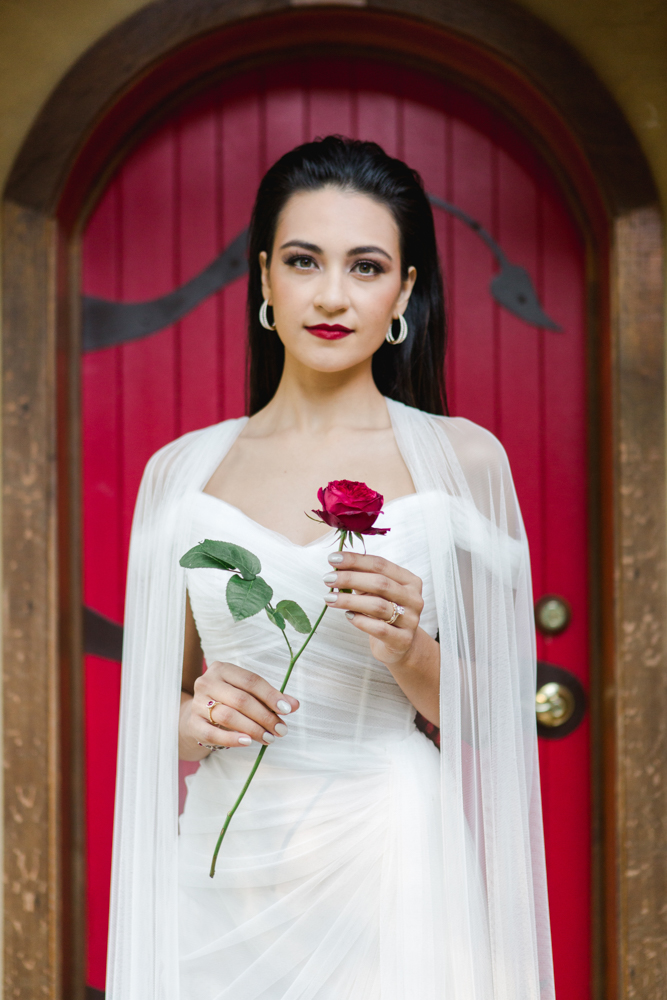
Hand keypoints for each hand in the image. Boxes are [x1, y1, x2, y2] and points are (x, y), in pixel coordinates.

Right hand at [179, 661, 298, 759]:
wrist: (198, 715)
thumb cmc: (228, 701)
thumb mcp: (248, 694)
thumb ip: (270, 697)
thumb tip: (295, 704)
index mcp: (222, 669)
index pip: (251, 680)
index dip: (271, 695)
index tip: (287, 710)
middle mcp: (207, 682)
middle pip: (241, 699)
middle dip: (265, 716)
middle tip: (281, 730)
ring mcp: (197, 703)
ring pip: (228, 716)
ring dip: (252, 729)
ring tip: (269, 738)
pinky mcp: (193, 723)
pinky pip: (212, 733)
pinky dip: (232, 738)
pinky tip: (248, 742)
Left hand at [322, 551, 424, 668]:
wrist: (400, 644)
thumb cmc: (384, 612)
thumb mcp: (375, 592)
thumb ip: (361, 577)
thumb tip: (337, 564)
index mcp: (409, 580)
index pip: (381, 564)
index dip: (356, 560)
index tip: (333, 558)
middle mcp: (413, 598)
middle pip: (380, 583)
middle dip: (350, 578)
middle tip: (328, 578)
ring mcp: (411, 620)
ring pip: (378, 606)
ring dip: (350, 600)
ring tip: (330, 598)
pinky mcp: (403, 640)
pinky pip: (379, 628)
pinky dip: (360, 621)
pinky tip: (348, 616)